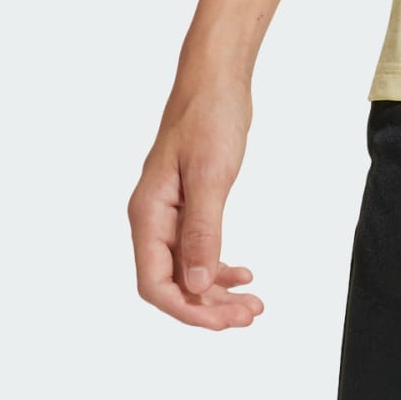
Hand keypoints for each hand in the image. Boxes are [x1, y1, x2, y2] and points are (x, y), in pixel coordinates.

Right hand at [129, 78, 264, 329]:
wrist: (216, 77)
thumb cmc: (210, 116)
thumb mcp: (210, 175)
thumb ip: (202, 231)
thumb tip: (198, 285)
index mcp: (148, 214)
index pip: (155, 284)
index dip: (187, 310)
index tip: (224, 322)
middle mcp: (152, 218)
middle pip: (171, 284)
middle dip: (208, 307)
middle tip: (251, 314)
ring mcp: (169, 212)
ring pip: (186, 270)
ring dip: (217, 292)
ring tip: (253, 304)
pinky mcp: (188, 203)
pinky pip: (197, 249)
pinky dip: (219, 266)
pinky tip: (243, 273)